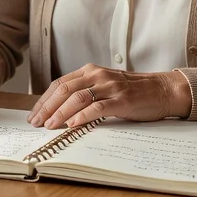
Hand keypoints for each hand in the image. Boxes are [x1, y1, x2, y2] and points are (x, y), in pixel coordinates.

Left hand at [27, 64, 192, 129]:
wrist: (162, 90)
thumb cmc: (132, 92)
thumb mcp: (104, 86)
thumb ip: (85, 92)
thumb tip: (59, 111)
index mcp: (90, 71)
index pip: (60, 83)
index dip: (44, 99)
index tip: (34, 114)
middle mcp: (97, 75)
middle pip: (64, 89)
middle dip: (47, 107)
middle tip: (36, 122)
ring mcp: (110, 87)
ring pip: (77, 97)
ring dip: (60, 113)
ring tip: (49, 126)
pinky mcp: (121, 100)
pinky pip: (97, 107)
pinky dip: (82, 116)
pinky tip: (72, 124)